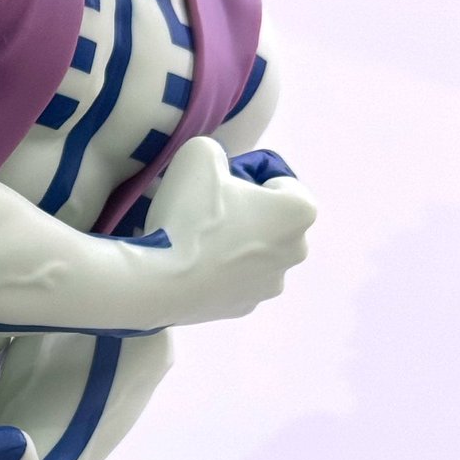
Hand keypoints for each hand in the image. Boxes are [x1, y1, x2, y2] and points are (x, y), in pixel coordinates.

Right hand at [147, 136, 315, 323]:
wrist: (160, 282)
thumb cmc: (189, 215)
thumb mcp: (199, 154)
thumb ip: (217, 152)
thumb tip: (216, 172)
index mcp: (300, 211)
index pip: (278, 179)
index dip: (247, 175)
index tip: (220, 183)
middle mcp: (298, 250)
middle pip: (270, 218)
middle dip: (246, 211)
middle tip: (206, 210)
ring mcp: (272, 284)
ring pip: (254, 251)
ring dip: (234, 242)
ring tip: (195, 240)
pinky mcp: (245, 308)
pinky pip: (235, 279)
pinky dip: (220, 271)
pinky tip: (192, 265)